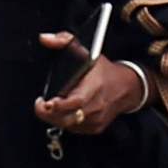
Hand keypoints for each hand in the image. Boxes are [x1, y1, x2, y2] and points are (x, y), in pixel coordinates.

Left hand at [33, 39, 149, 137]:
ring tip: (50, 107)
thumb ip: (64, 40)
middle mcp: (96, 106)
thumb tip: (45, 38)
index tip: (45, 101)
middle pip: (68, 118)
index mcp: (94, 87)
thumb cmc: (104, 71)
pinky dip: (65, 122)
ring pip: (69, 126)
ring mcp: (96, 119)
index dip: (58, 105)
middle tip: (41, 105)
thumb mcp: (86, 50)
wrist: (126, 87)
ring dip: (55, 118)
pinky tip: (62, 112)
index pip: (75, 101)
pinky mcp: (95, 128)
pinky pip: (75, 129)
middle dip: (49, 114)